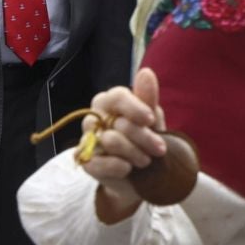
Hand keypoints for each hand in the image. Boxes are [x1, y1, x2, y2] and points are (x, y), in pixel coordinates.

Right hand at [79, 67, 169, 222]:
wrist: (140, 172)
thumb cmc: (145, 138)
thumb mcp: (152, 118)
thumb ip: (148, 97)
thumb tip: (146, 72)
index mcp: (110, 101)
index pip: (118, 96)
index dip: (135, 108)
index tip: (151, 119)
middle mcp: (94, 117)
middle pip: (120, 123)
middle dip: (145, 138)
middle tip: (159, 149)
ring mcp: (87, 139)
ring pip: (111, 142)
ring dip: (135, 154)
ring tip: (145, 160)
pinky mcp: (85, 161)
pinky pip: (99, 163)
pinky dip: (119, 167)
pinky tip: (128, 169)